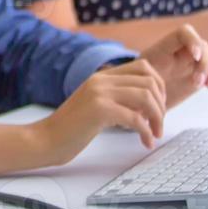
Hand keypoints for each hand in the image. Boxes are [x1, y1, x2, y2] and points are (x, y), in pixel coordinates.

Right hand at [34, 58, 168, 161]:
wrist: (46, 139)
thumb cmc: (71, 128)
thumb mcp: (95, 104)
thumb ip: (116, 98)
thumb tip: (146, 104)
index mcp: (102, 76)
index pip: (144, 66)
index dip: (159, 86)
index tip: (158, 107)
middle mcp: (101, 79)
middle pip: (149, 81)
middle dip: (161, 105)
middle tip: (158, 125)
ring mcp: (99, 93)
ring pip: (146, 97)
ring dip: (157, 118)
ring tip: (155, 134)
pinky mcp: (99, 110)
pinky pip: (135, 118)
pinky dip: (146, 132)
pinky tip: (146, 142)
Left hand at [140, 24, 207, 108]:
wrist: (142, 99)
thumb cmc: (136, 89)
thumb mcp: (135, 81)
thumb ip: (141, 79)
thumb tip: (145, 84)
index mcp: (164, 48)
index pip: (184, 32)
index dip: (193, 40)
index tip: (195, 56)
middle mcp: (181, 52)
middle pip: (203, 45)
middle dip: (205, 63)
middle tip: (198, 83)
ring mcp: (193, 63)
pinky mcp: (202, 76)